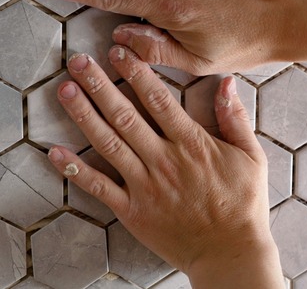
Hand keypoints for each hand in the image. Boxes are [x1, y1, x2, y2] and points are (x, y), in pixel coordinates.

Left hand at [46, 47, 282, 287]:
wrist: (231, 253)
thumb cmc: (243, 204)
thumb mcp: (251, 156)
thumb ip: (235, 118)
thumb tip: (227, 81)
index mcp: (191, 144)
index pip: (158, 100)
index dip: (136, 73)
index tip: (118, 51)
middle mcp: (164, 160)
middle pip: (126, 116)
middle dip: (100, 85)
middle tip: (79, 61)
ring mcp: (145, 185)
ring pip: (108, 144)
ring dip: (84, 115)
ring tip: (65, 90)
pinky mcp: (132, 210)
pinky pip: (99, 187)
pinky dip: (76, 171)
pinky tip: (55, 153)